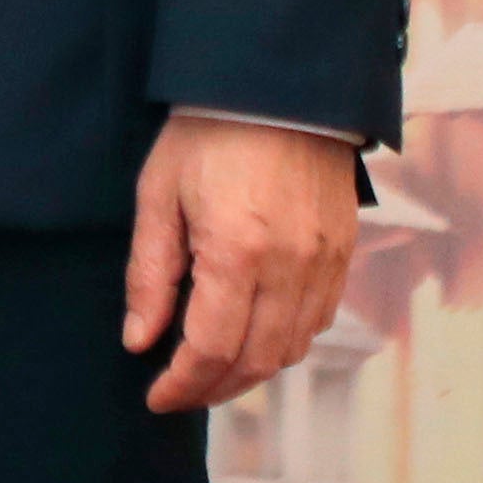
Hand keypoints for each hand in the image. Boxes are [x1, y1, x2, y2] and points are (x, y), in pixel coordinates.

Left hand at [123, 116, 357, 412]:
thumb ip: (149, 273)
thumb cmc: (209, 131)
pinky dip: (285, 341)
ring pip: (291, 348)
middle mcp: (290, 265)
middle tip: (180, 392)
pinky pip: (319, 319)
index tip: (156, 396)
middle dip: (213, 388)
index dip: (182, 384)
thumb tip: (139, 339)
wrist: (277, 86)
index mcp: (237, 250)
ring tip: (212, 370)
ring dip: (250, 371)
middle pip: (255, 361)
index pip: (212, 349)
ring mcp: (324, 261)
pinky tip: (254, 334)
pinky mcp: (343, 252)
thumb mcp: (159, 194)